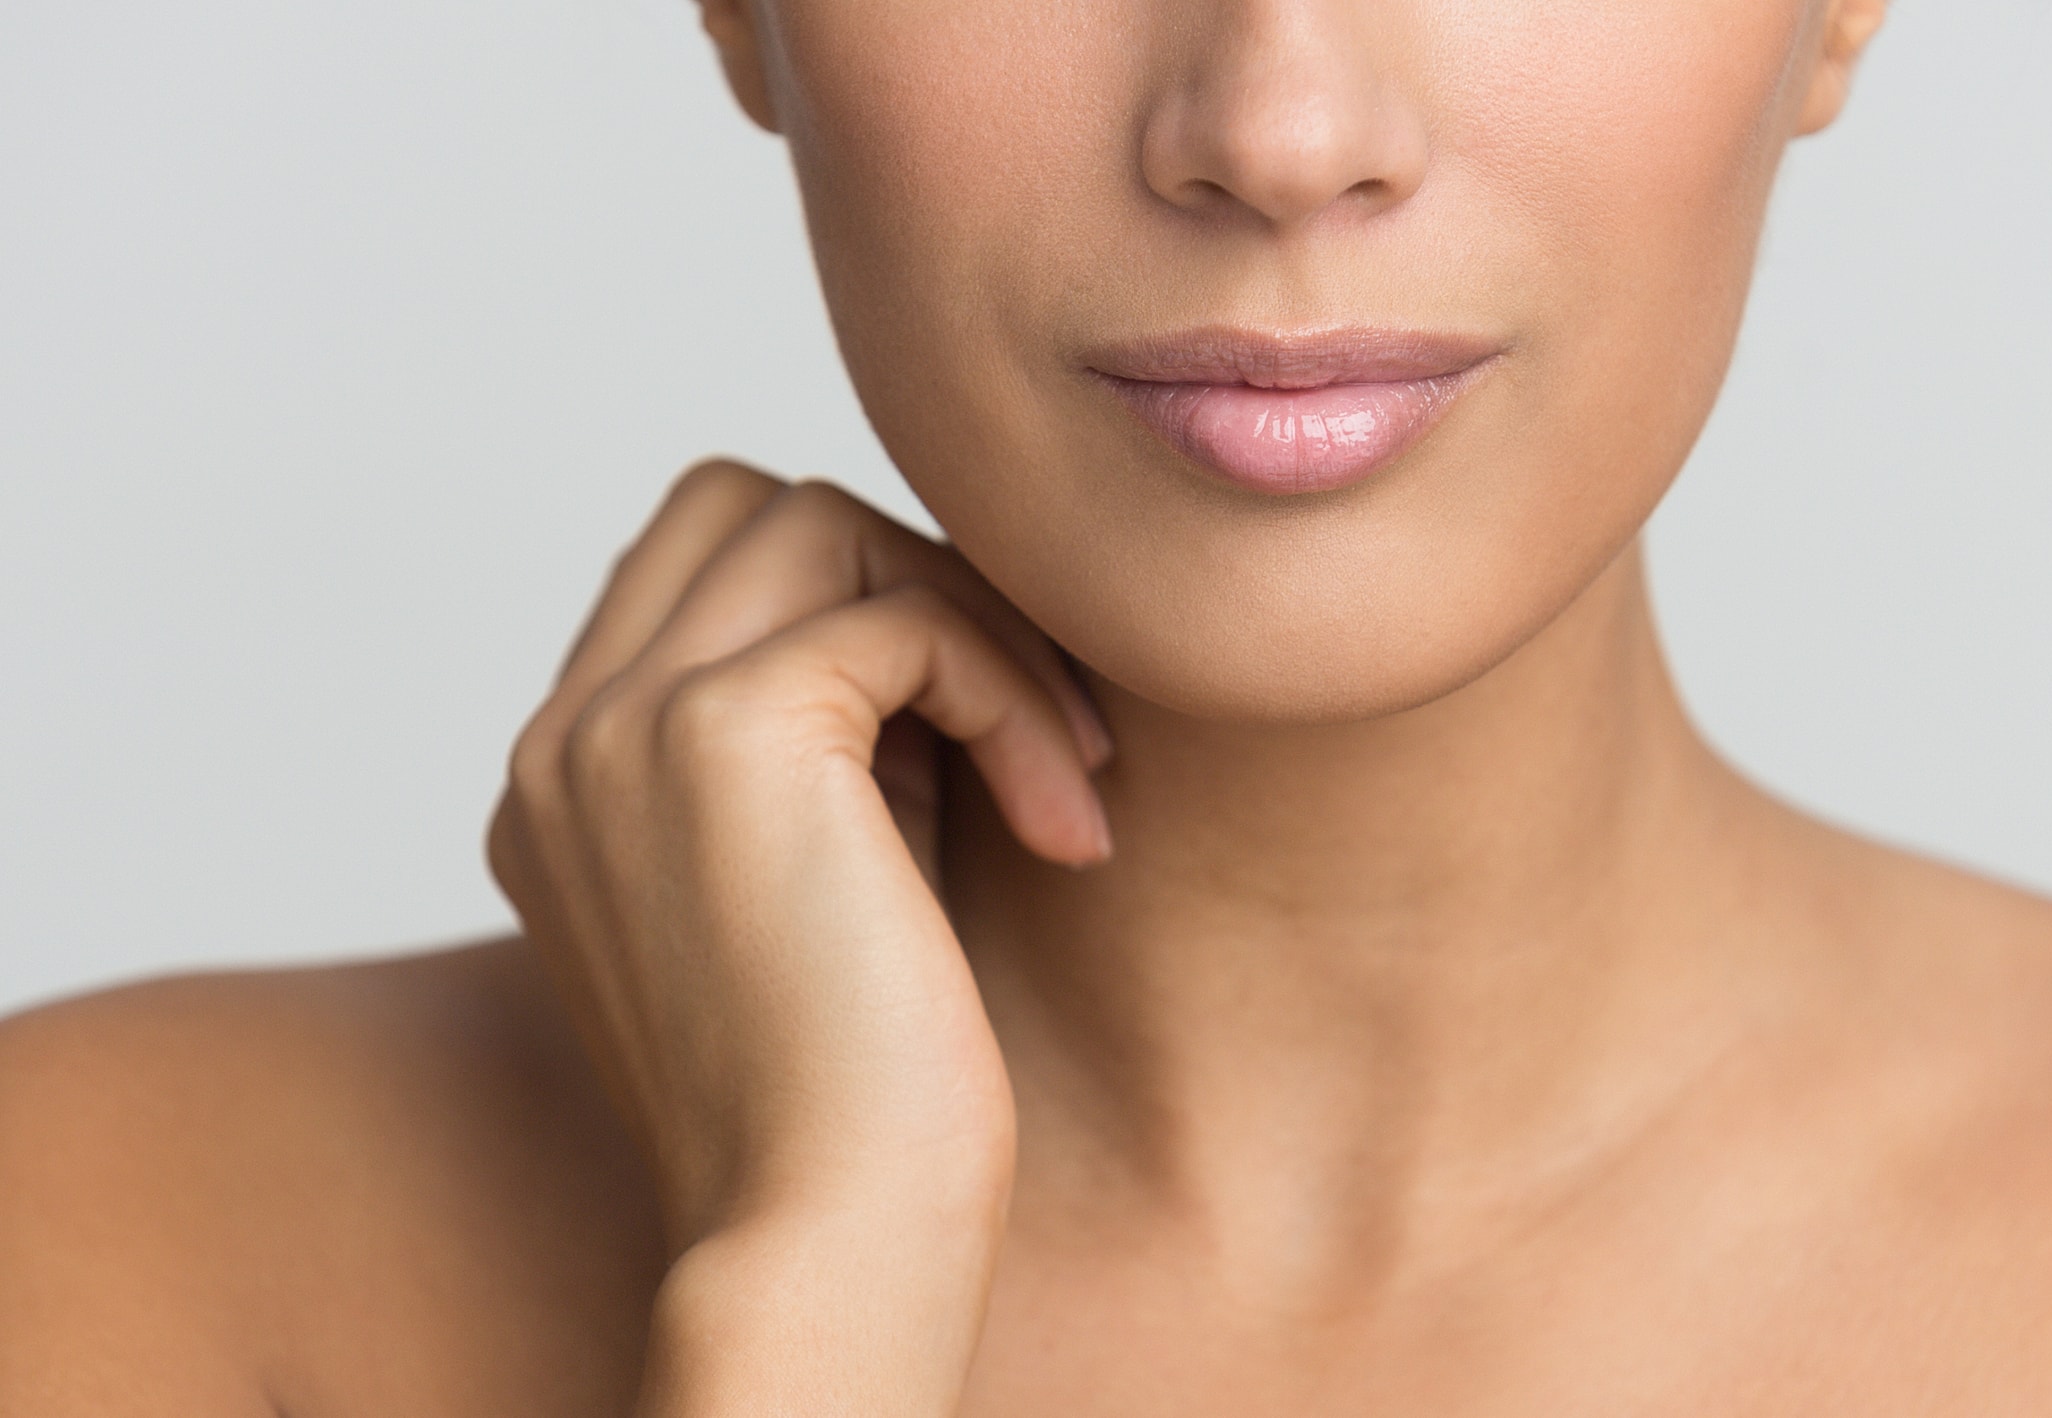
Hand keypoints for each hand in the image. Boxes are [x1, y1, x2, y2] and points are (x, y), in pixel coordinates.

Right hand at [485, 461, 1111, 1413]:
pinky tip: (1070, 820)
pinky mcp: (716, 735)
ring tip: (1060, 772)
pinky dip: (1014, 692)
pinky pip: (904, 617)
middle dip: (910, 584)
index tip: (974, 735)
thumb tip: (937, 591)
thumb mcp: (836, 870)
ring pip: (818, 524)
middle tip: (1023, 725)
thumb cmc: (866, 1089)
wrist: (836, 1239)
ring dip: (974, 626)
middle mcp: (560, 742)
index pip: (698, 564)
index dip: (859, 607)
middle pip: (746, 508)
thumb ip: (843, 735)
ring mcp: (616, 729)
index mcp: (566, 782)